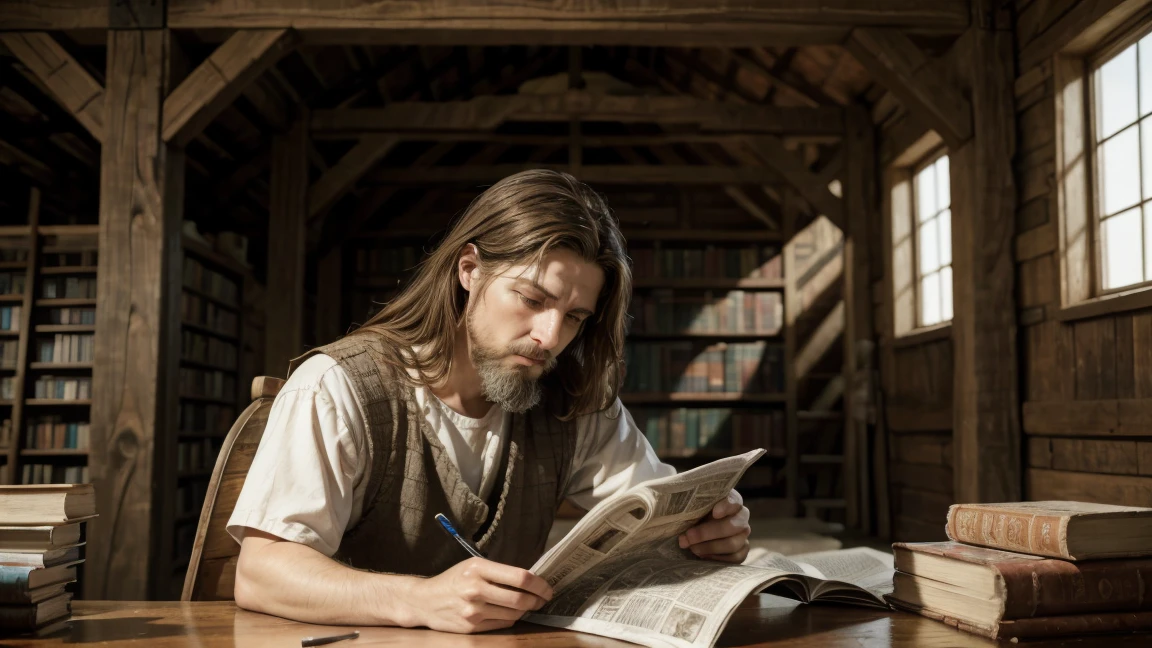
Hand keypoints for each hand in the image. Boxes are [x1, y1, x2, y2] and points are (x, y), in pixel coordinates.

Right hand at [406, 557, 552, 632]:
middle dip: (537, 600)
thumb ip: (499, 572)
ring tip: (527, 605)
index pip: (520, 577)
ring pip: (513, 614)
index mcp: (478, 568)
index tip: (547, 588)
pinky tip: (509, 613)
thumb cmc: (453, 580)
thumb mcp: (473, 566)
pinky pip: (502, 624)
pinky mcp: (471, 627)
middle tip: (543, 599)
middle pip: (520, 599)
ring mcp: (473, 610)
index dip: (540, 584)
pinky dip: (511, 619)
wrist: (424, 600)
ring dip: (525, 611)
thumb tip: (531, 580)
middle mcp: (475, 589)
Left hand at [678, 489, 750, 562]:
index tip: (715, 512)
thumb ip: (691, 508)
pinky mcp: (742, 550)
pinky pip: (736, 557)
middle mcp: (741, 516)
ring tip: (693, 548)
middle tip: (689, 536)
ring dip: (710, 548)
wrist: (696, 529)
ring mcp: (743, 534)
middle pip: (733, 525)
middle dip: (708, 533)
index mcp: (731, 500)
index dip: (726, 506)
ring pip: (733, 543)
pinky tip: (703, 556)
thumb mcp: (692, 507)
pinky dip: (718, 558)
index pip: (734, 500)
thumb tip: (680, 515)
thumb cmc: (694, 514)